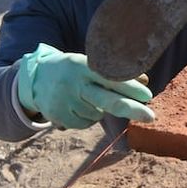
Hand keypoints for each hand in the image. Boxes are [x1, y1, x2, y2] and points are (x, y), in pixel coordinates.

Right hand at [17, 43, 154, 128]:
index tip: (147, 95)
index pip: (110, 77)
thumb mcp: (90, 64)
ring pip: (97, 114)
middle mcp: (74, 83)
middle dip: (131, 108)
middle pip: (107, 100)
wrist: (35, 78)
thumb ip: (115, 73)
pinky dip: (87, 117)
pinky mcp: (58, 116)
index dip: (130, 87)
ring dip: (100, 109)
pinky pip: (85, 123)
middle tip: (151, 117)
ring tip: (86, 96)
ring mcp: (65, 101)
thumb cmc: (73, 69)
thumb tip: (145, 81)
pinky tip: (77, 105)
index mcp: (83, 66)